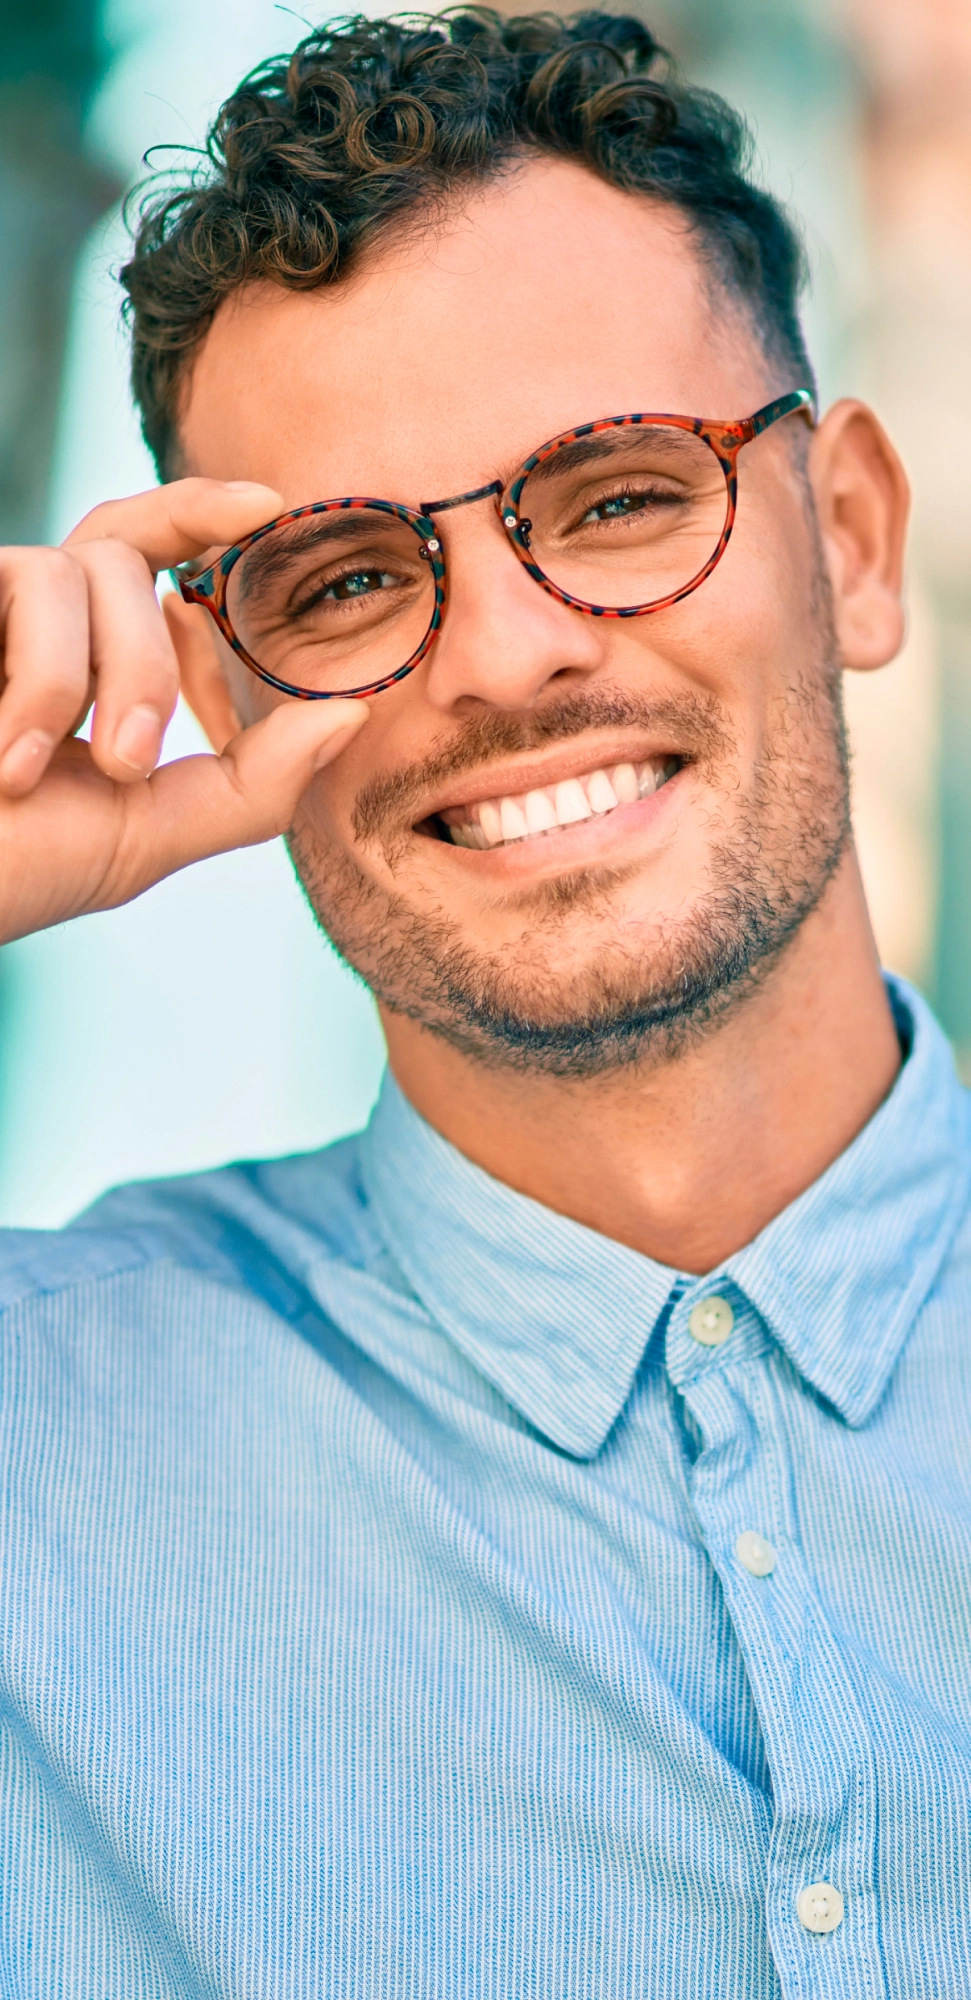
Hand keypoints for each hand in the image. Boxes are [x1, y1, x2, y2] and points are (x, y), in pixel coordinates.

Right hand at [0, 481, 368, 945]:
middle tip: (132, 761)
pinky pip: (20, 582)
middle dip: (147, 656)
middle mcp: (26, 612)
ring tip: (44, 770)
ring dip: (87, 681)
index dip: (202, 511)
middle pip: (120, 554)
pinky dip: (32, 686)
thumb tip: (353, 716)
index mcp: (80, 649)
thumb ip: (253, 781)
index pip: (146, 548)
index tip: (272, 502)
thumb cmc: (13, 867)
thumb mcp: (150, 833)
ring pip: (75, 571)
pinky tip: (4, 757)